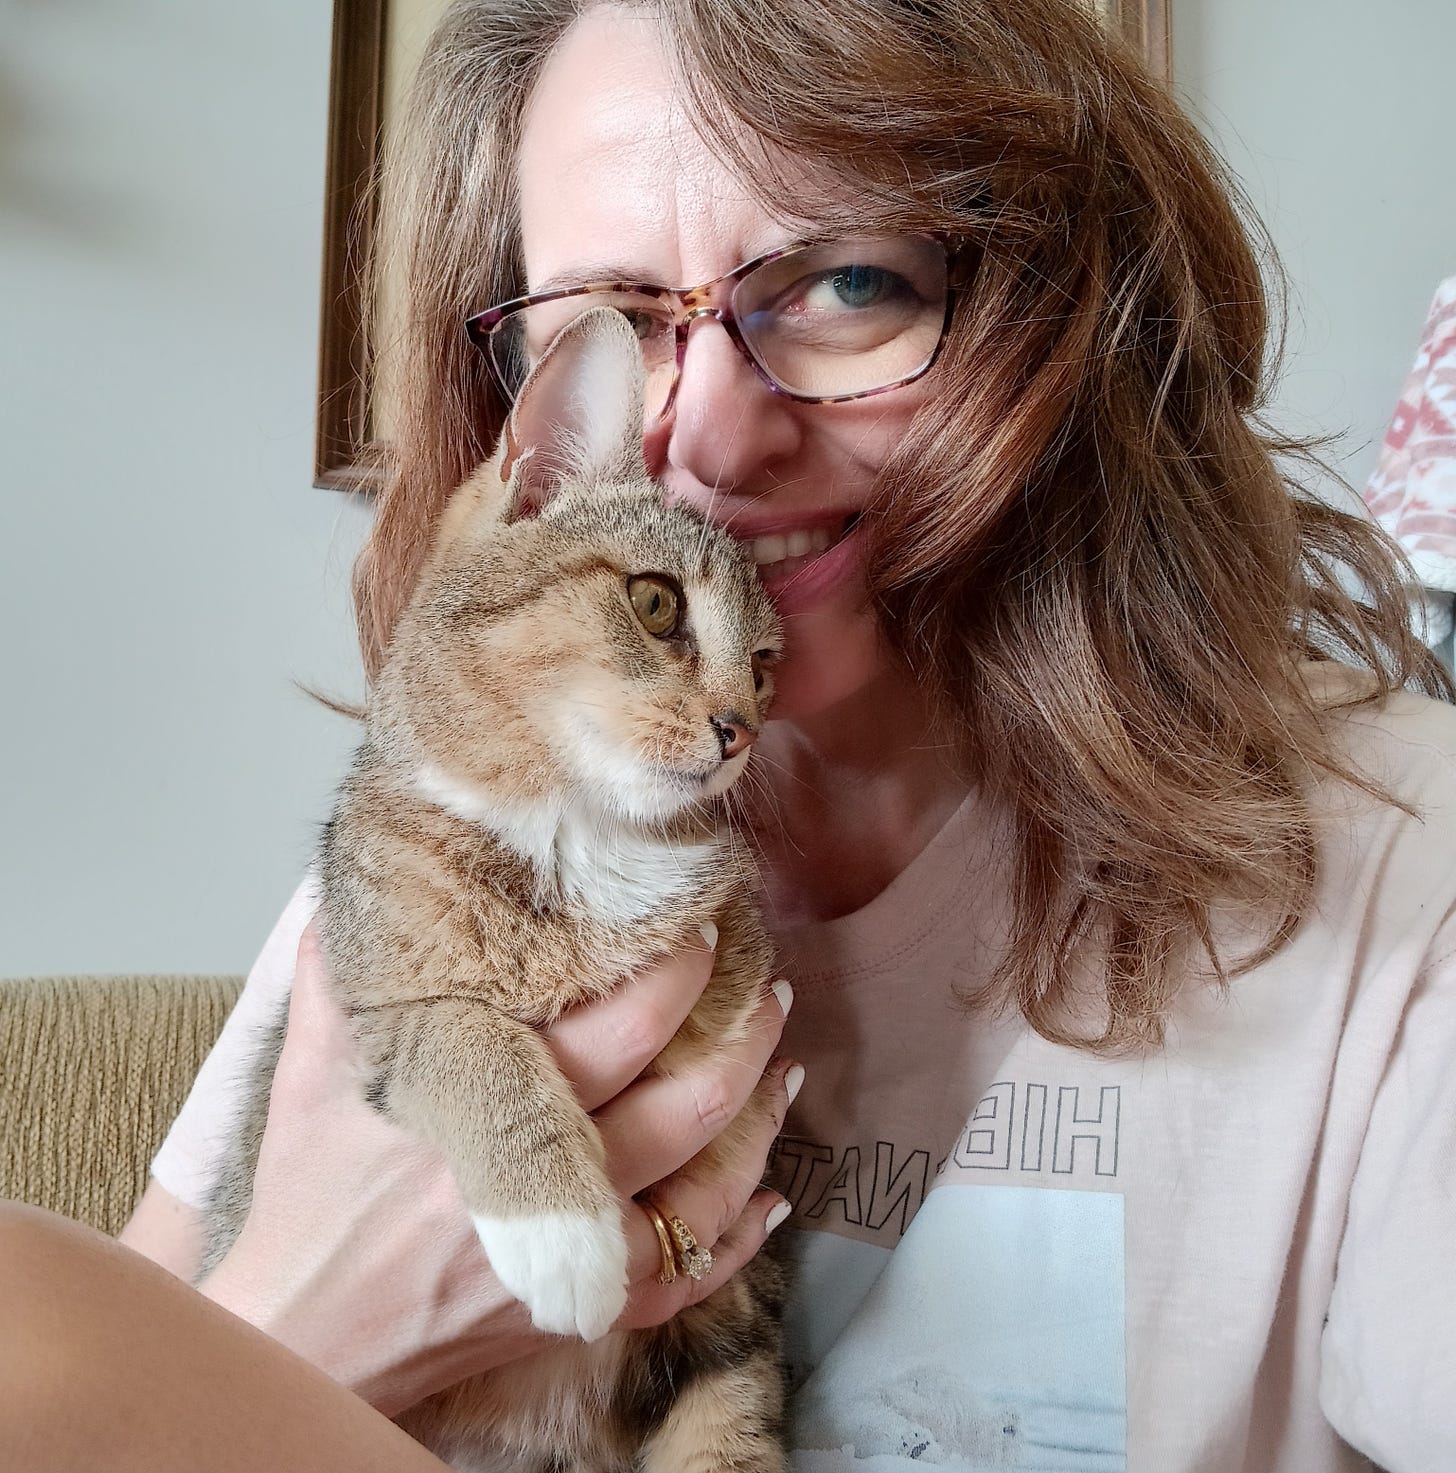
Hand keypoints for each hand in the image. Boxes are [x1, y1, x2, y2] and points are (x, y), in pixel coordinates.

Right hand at [198, 924, 795, 1415]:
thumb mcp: (312, 1072)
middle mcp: (538, 1185)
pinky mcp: (578, 1312)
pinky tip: (770, 1193)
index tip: (704, 929)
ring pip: (701, 1189)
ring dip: (756, 1121)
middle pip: (679, 1106)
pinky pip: (686, 1280)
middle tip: (766, 984)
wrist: (300, 1336)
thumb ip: (341, 976)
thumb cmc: (310, 1200)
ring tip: (782, 1063)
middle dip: (738, 1036)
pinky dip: (737, 1237)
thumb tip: (363, 889)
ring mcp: (567, 1259)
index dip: (675, 976)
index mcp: (480, 1107)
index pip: (615, 1032)